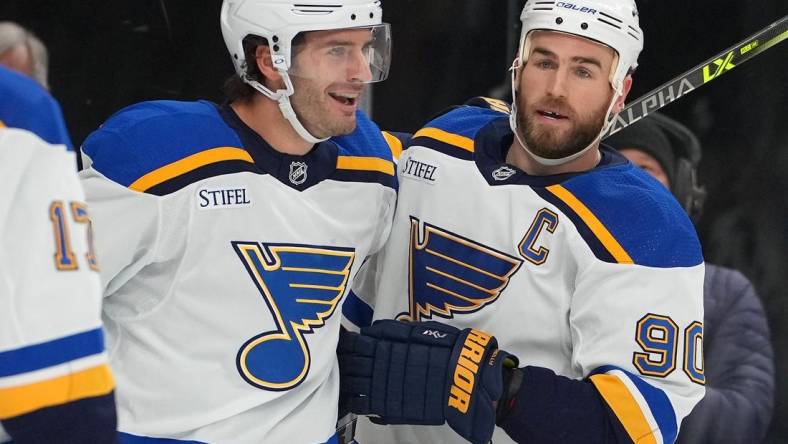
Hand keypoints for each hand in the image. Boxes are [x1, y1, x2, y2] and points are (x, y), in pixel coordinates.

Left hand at [338, 320, 516, 443]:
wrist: (466, 379)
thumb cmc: (448, 351)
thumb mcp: (421, 333)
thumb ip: (393, 332)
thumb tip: (369, 332)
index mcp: (389, 344)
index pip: (356, 343)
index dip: (345, 343)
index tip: (339, 341)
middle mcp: (383, 365)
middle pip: (351, 362)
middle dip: (340, 361)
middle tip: (333, 360)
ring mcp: (385, 387)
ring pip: (353, 383)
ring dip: (343, 380)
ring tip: (337, 378)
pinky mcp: (391, 406)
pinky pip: (363, 403)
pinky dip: (352, 400)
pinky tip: (348, 398)